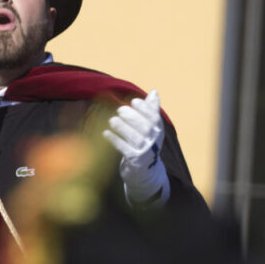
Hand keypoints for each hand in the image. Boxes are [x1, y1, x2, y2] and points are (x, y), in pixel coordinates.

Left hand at [103, 89, 169, 205]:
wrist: (145, 172)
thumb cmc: (145, 144)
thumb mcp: (151, 128)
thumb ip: (151, 110)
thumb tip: (154, 92)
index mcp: (159, 130)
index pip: (154, 117)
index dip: (144, 108)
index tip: (133, 101)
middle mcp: (154, 141)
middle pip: (144, 126)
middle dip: (132, 116)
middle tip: (120, 110)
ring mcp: (145, 152)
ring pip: (134, 137)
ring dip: (122, 127)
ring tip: (112, 121)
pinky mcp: (135, 161)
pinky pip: (124, 149)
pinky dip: (114, 140)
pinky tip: (105, 133)